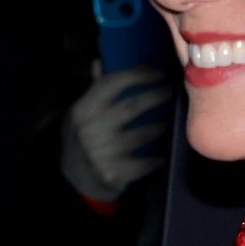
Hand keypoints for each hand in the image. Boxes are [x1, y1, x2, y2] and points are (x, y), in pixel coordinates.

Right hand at [60, 65, 171, 202]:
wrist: (74, 183)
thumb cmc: (81, 141)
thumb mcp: (81, 115)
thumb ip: (94, 90)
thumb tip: (100, 62)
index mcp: (83, 110)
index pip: (111, 83)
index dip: (137, 75)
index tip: (157, 72)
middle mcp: (90, 129)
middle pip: (132, 106)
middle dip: (156, 96)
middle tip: (170, 91)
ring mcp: (102, 153)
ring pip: (143, 135)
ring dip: (161, 126)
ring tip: (169, 121)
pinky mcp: (114, 174)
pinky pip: (145, 163)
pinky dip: (157, 158)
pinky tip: (163, 154)